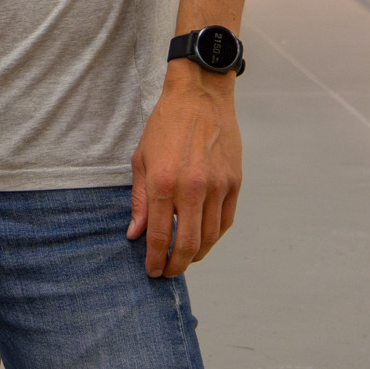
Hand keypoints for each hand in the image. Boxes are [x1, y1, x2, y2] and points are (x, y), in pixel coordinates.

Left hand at [126, 62, 242, 277]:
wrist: (199, 96)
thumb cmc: (165, 125)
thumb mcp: (142, 159)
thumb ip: (140, 200)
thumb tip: (135, 234)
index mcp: (163, 183)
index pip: (159, 236)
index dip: (155, 259)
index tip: (151, 271)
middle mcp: (191, 189)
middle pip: (188, 245)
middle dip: (176, 265)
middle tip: (168, 272)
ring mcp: (217, 187)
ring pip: (210, 237)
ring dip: (197, 255)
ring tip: (185, 259)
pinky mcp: (234, 182)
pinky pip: (226, 221)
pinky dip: (215, 236)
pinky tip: (204, 239)